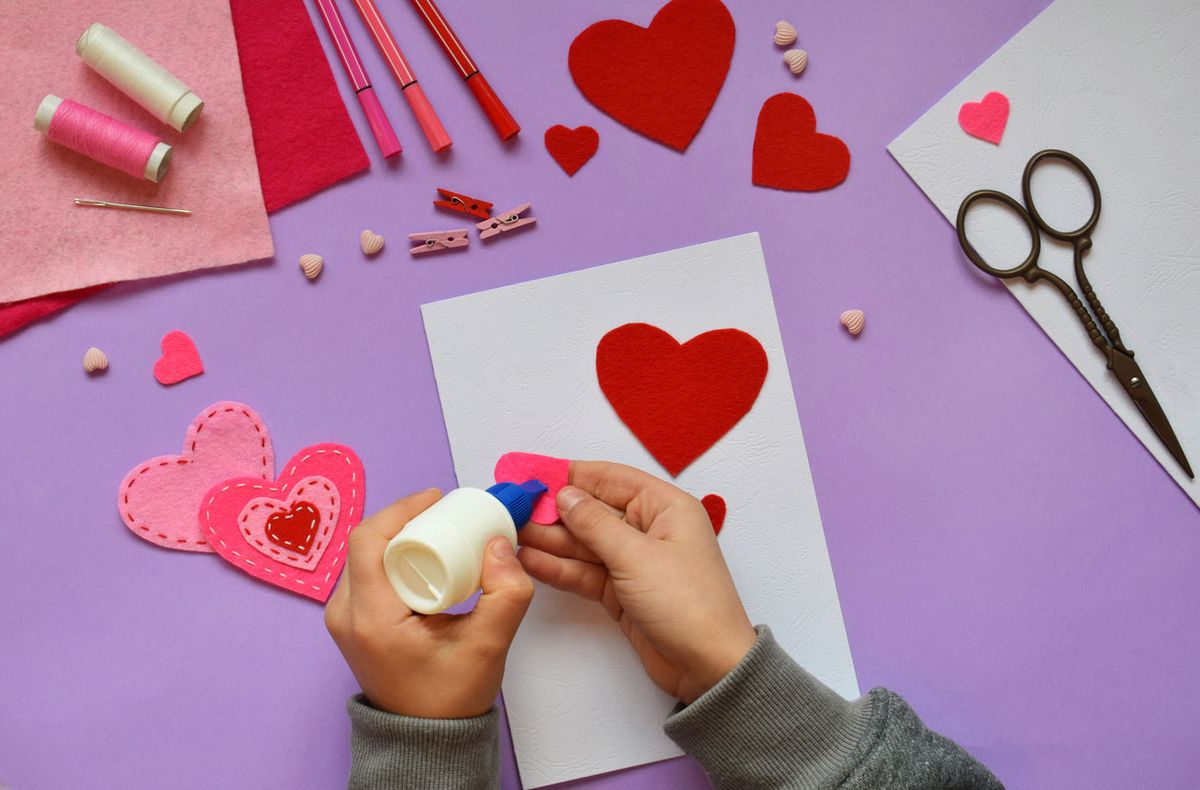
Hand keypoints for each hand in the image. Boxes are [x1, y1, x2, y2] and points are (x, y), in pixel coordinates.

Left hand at [324, 488, 534, 717]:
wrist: (425, 739)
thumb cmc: (451, 697)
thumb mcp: (489, 645)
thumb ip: (506, 593)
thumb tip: (500, 544)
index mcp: (371, 618)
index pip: (368, 540)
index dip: (402, 509)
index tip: (437, 500)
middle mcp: (345, 615)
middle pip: (366, 542)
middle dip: (407, 519)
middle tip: (445, 515)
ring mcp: (343, 619)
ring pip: (365, 555)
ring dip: (400, 536)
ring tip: (438, 531)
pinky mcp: (351, 621)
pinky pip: (367, 572)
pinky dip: (394, 555)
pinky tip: (424, 556)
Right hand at [518, 462, 755, 703]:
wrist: (709, 666)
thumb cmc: (688, 603)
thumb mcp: (637, 556)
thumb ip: (595, 524)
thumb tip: (565, 495)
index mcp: (666, 507)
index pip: (612, 479)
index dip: (572, 475)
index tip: (535, 474)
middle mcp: (650, 530)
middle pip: (594, 511)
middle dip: (554, 511)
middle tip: (514, 508)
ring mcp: (634, 562)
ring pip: (585, 543)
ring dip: (550, 540)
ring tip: (511, 534)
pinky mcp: (622, 591)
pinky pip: (585, 572)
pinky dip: (559, 567)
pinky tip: (530, 560)